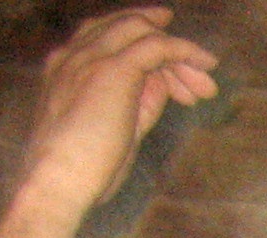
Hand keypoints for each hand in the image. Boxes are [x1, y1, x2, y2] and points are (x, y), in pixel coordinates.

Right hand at [17, 13, 215, 223]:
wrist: (59, 179)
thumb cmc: (84, 169)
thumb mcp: (117, 129)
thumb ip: (136, 103)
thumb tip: (160, 87)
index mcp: (67, 68)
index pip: (109, 40)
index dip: (146, 54)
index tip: (177, 87)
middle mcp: (75, 55)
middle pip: (126, 29)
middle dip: (167, 48)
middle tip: (200, 80)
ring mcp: (91, 58)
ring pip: (142, 32)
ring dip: (181, 54)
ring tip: (207, 85)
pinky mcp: (114, 69)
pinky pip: (156, 45)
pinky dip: (184, 51)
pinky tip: (205, 64)